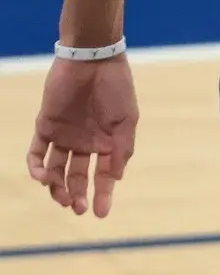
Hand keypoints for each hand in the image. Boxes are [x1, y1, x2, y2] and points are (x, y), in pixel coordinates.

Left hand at [25, 55, 137, 217]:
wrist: (93, 61)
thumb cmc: (116, 88)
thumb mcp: (127, 121)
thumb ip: (122, 150)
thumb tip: (116, 178)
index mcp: (107, 143)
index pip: (103, 176)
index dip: (103, 195)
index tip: (101, 213)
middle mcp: (84, 143)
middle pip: (77, 177)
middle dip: (78, 195)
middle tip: (78, 209)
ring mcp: (63, 136)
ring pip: (56, 170)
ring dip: (56, 187)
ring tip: (61, 197)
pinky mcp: (45, 126)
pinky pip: (36, 153)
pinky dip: (37, 168)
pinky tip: (43, 177)